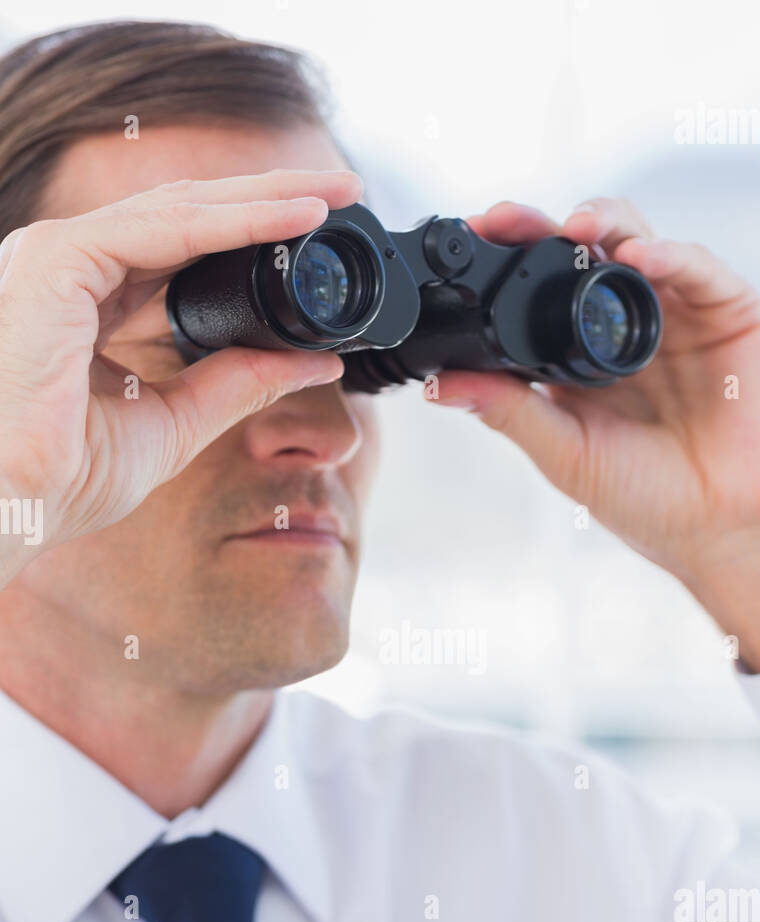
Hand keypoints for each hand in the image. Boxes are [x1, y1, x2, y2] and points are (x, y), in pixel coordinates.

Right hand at [0, 167, 361, 586]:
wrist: (8, 509)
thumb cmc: (60, 479)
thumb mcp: (174, 423)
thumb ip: (236, 384)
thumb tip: (314, 365)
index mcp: (84, 299)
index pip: (180, 248)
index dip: (251, 234)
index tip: (317, 231)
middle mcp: (68, 267)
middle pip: (185, 215)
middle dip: (268, 199)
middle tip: (340, 190)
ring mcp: (56, 256)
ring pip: (180, 208)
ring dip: (263, 198)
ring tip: (330, 193)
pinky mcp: (56, 260)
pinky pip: (163, 227)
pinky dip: (235, 220)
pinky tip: (291, 217)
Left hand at [429, 198, 759, 667]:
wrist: (725, 529)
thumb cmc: (647, 500)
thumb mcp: (564, 452)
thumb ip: (508, 411)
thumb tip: (438, 385)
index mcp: (580, 352)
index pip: (538, 286)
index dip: (506, 258)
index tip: (467, 237)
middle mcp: (627, 321)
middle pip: (584, 250)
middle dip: (543, 226)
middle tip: (506, 220)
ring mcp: (680, 311)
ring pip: (638, 239)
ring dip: (604, 223)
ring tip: (574, 228)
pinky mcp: (731, 310)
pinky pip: (699, 268)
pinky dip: (669, 254)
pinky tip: (640, 257)